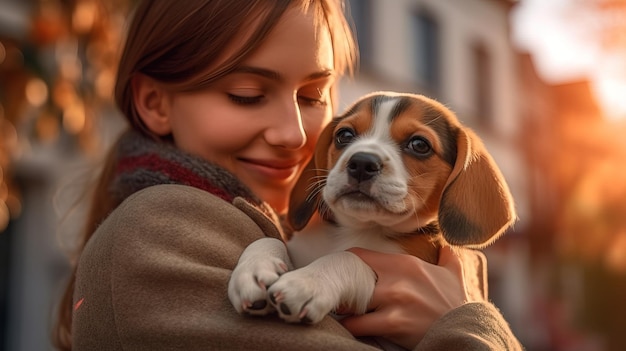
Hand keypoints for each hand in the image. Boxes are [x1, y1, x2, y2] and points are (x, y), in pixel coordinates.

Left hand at [340, 246, 469, 349]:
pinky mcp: (393, 324)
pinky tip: (350, 326)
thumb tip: (446, 247)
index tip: (340, 272)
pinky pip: (359, 325)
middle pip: (351, 276)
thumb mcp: (453, 275)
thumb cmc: (455, 305)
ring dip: (343, 308)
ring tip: (340, 311)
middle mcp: (397, 279)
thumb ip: (447, 257)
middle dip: (341, 286)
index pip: (360, 255)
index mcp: (405, 264)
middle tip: (337, 294)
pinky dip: (351, 326)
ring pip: (351, 301)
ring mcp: (395, 302)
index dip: (346, 263)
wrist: (466, 332)